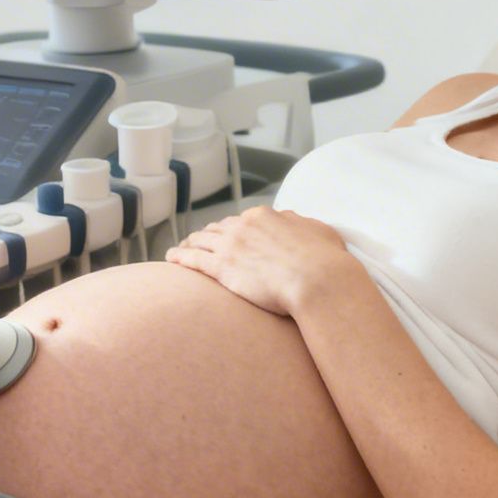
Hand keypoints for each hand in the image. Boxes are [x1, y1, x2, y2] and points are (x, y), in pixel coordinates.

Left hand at [166, 206, 357, 316]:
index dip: (232, 229)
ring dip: (189, 243)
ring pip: (201, 240)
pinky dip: (179, 257)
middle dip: (207, 235)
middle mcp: (242, 226)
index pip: (240, 220)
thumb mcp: (319, 231)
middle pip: (217, 228)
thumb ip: (300, 223)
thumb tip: (290, 219)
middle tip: (198, 241)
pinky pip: (192, 259)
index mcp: (263, 216)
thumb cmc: (326, 260)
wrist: (318, 281)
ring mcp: (230, 246)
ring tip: (180, 249)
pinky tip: (171, 259)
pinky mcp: (222, 268)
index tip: (227, 235)